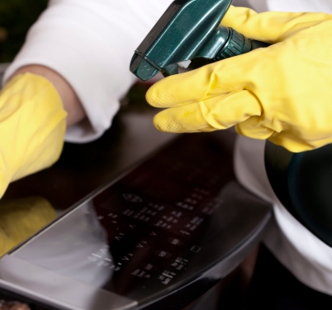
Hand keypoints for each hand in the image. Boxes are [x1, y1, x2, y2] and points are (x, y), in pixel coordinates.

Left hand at [146, 6, 331, 151]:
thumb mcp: (301, 28)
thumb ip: (257, 28)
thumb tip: (227, 20)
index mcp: (267, 72)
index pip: (207, 83)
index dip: (176, 91)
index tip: (155, 95)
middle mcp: (271, 103)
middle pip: (211, 116)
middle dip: (180, 119)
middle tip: (160, 120)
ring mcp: (286, 127)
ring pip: (242, 123)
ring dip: (235, 111)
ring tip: (249, 93)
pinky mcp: (299, 142)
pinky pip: (270, 132)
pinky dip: (267, 119)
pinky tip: (283, 103)